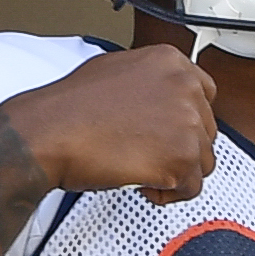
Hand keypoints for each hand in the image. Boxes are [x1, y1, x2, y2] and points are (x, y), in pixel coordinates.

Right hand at [1, 45, 217, 204]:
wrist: (48, 132)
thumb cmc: (68, 108)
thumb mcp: (114, 71)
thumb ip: (148, 82)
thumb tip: (157, 99)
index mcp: (169, 61)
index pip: (205, 94)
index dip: (186, 120)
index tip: (172, 132)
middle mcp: (183, 87)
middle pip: (205, 131)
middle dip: (179, 148)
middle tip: (148, 155)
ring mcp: (186, 121)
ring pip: (202, 160)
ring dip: (175, 171)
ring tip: (142, 169)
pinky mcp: (181, 156)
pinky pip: (191, 187)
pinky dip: (169, 193)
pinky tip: (143, 183)